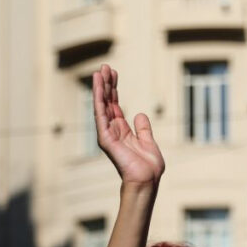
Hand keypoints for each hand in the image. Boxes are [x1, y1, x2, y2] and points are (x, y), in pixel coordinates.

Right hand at [93, 64, 164, 186]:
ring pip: (102, 106)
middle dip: (106, 84)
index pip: (115, 106)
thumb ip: (143, 128)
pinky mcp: (105, 138)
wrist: (147, 180)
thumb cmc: (149, 167)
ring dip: (100, 88)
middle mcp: (113, 131)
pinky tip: (98, 85)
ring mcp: (107, 134)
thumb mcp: (149, 142)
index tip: (113, 74)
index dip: (114, 90)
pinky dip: (98, 99)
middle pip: (107, 103)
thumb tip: (140, 114)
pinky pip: (100, 114)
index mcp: (122, 131)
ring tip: (100, 71)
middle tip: (105, 67)